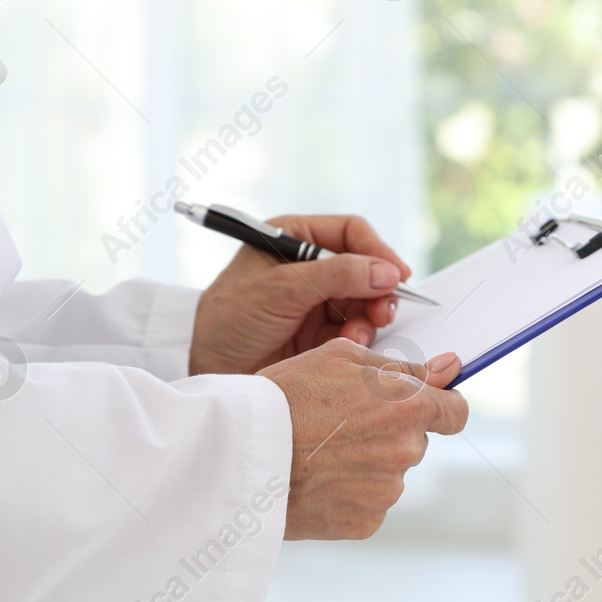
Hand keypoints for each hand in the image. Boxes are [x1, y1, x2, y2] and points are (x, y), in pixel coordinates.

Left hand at [190, 214, 411, 375]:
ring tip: (357, 334)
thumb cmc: (229, 318)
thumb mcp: (282, 289)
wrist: (204, 368)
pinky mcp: (318, 332)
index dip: (378, 251)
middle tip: (384, 311)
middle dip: (378, 290)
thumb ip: (338, 275)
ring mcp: (315, 300)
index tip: (398, 275)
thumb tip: (388, 272)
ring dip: (368, 318)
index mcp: (295, 238)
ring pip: (364, 301)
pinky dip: (357, 338)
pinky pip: (354, 329)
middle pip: (365, 269)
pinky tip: (346, 346)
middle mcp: (309, 266)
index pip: (351, 233)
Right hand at [261, 339, 467, 539]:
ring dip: (367, 463)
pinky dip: (350, 494)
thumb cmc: (286, 396)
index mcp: (408, 406)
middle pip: (414, 440)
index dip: (443, 407)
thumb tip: (447, 369)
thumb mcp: (341, 358)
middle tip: (340, 426)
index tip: (430, 407)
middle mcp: (406, 450)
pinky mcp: (366, 522)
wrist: (241, 454)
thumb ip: (402, 366)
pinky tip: (318, 480)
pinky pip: (369, 503)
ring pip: (390, 472)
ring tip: (320, 453)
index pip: (455, 412)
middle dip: (389, 432)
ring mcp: (387, 490)